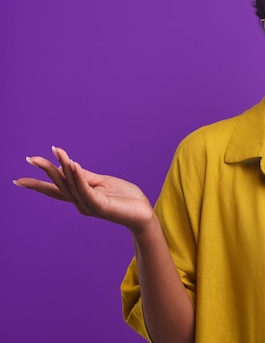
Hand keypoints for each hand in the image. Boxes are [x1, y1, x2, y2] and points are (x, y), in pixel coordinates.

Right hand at [14, 146, 153, 233]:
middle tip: (31, 158)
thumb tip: (68, 164)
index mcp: (81, 197)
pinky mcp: (100, 205)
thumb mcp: (103, 182)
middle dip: (46, 171)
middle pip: (60, 184)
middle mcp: (81, 203)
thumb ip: (86, 176)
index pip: (56, 189)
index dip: (38, 184)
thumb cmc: (126, 198)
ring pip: (72, 184)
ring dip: (63, 167)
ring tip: (55, 153)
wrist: (143, 214)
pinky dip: (78, 177)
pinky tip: (73, 164)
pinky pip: (86, 189)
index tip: (18, 180)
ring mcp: (89, 205)